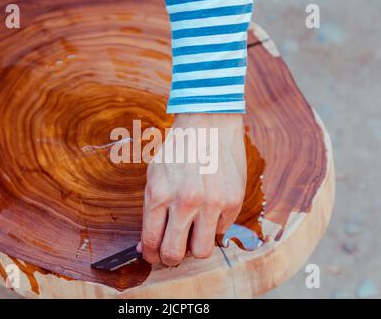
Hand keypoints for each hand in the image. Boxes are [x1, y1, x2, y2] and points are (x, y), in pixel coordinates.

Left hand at [137, 113, 246, 265]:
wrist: (209, 122)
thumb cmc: (178, 149)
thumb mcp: (155, 175)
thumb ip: (150, 211)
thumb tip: (147, 246)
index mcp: (159, 194)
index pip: (151, 242)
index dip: (151, 255)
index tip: (154, 255)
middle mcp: (185, 202)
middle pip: (175, 255)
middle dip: (170, 259)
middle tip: (173, 251)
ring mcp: (212, 203)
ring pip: (202, 251)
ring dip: (195, 247)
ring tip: (193, 233)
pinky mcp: (233, 201)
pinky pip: (221, 230)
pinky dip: (214, 225)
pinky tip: (210, 207)